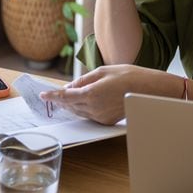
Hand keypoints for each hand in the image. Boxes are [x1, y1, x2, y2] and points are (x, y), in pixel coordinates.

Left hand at [39, 65, 179, 124]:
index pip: (65, 96)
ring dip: (70, 105)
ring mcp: (101, 117)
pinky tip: (82, 102)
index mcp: (91, 94)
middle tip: (51, 95)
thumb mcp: (103, 71)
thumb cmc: (128, 76)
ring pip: (78, 112)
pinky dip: (83, 109)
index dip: (52, 95)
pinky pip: (89, 115)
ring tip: (63, 98)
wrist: (149, 90)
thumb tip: (70, 86)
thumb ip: (84, 80)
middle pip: (70, 106)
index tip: (43, 94)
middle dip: (60, 100)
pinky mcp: (107, 121)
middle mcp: (94, 108)